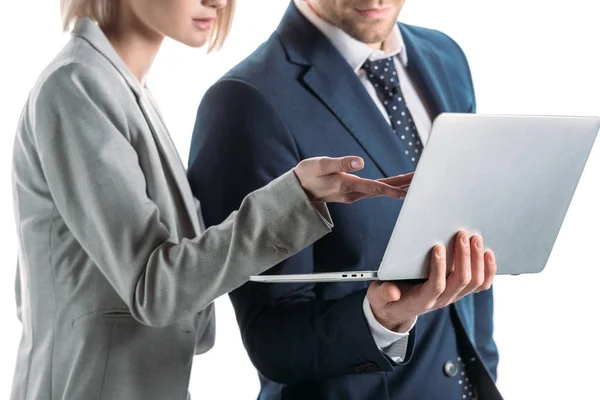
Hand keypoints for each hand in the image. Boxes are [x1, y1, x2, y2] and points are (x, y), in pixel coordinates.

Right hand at [293, 156, 412, 203]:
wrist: (298, 190)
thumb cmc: (307, 174)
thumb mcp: (320, 164)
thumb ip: (340, 163)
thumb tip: (361, 162)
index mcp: (346, 185)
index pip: (374, 188)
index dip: (392, 189)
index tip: (408, 191)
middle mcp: (353, 193)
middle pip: (383, 190)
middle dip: (403, 186)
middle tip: (422, 180)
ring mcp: (353, 194)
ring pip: (380, 190)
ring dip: (398, 186)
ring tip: (416, 180)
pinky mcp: (352, 192)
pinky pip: (375, 190)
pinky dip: (389, 187)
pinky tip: (398, 185)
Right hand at [367, 230, 496, 331]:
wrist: (397, 310)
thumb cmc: (387, 298)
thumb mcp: (378, 296)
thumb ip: (383, 293)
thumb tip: (392, 292)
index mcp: (421, 300)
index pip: (436, 286)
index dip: (439, 267)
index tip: (438, 246)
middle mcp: (441, 300)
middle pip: (461, 281)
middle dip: (464, 257)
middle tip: (462, 235)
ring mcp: (453, 296)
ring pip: (474, 282)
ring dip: (477, 260)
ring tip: (475, 238)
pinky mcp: (460, 291)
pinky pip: (481, 285)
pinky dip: (488, 270)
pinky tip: (488, 254)